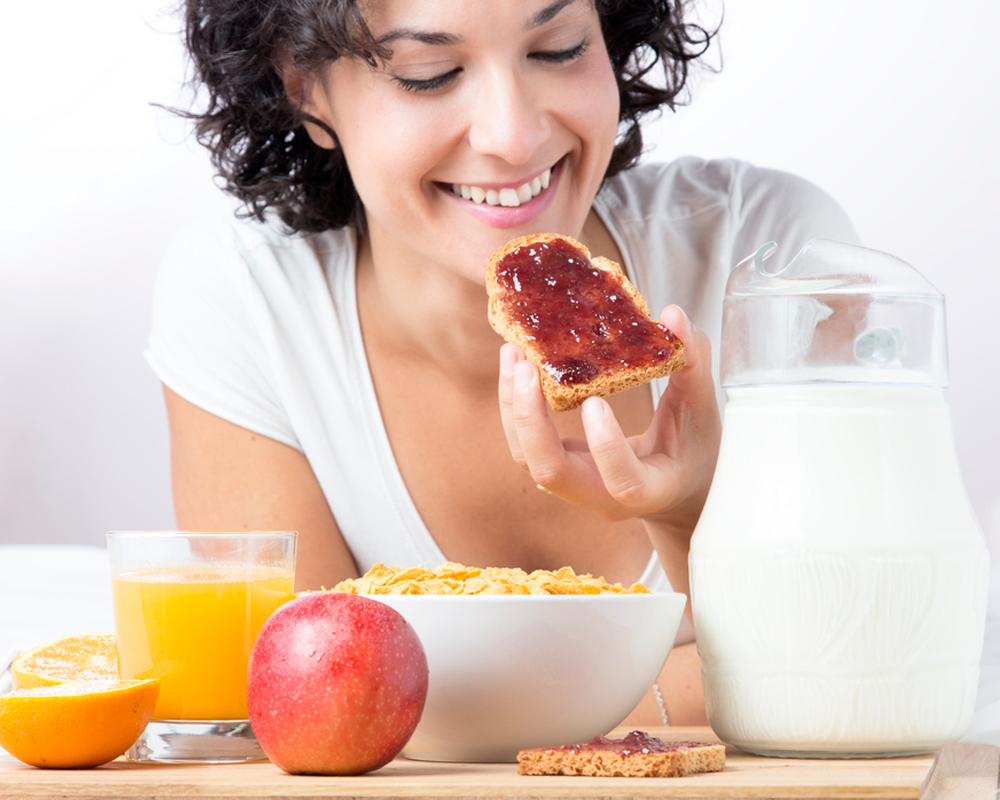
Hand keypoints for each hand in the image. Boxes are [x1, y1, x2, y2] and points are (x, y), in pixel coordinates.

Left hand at [497, 305, 720, 530]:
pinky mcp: (559, 465)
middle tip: (526, 367)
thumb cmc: (694, 449)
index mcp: (651, 489)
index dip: (607, 447)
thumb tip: (672, 316)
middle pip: (552, 474)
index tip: (595, 401)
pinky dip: (516, 406)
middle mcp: (603, 495)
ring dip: (514, 409)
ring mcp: (576, 484)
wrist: (676, 483)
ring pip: (528, 459)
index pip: (623, 484)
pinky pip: (525, 444)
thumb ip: (692, 362)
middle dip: (531, 421)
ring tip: (513, 356)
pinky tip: (516, 365)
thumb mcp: (702, 408)